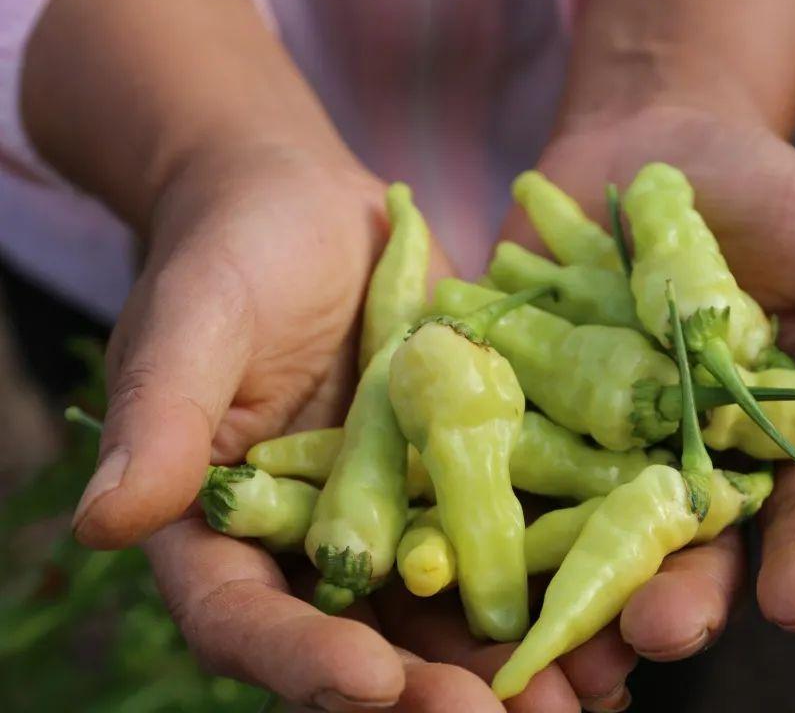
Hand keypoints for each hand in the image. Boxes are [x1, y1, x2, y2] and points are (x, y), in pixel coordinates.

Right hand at [74, 150, 634, 709]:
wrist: (312, 210)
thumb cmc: (230, 253)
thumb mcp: (193, 324)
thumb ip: (160, 421)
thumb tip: (103, 524)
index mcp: (222, 531)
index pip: (247, 619)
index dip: (303, 659)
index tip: (372, 681)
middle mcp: (309, 545)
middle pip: (361, 642)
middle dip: (430, 690)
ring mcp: (393, 519)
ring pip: (445, 612)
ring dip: (509, 662)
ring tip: (582, 693)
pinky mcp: (459, 480)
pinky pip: (505, 542)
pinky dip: (552, 580)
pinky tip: (611, 610)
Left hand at [500, 102, 794, 656]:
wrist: (645, 150)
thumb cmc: (764, 198)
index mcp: (784, 444)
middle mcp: (694, 464)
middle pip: (692, 549)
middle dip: (679, 596)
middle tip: (656, 635)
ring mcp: (606, 447)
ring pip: (593, 537)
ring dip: (575, 591)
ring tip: (557, 649)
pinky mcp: (528, 417)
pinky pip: (506, 472)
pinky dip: (487, 514)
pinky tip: (462, 555)